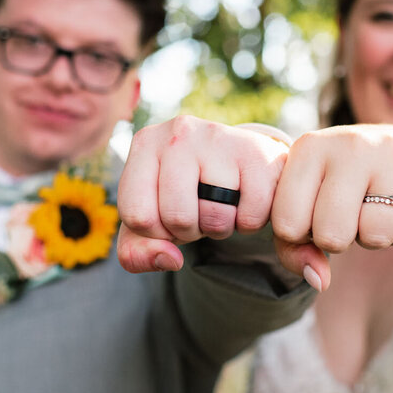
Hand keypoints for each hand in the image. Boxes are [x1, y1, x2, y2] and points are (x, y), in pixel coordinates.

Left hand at [116, 115, 293, 273]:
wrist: (242, 159)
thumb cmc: (187, 191)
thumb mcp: (151, 219)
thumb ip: (137, 252)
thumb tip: (170, 259)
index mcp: (145, 145)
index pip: (137, 216)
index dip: (156, 232)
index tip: (168, 216)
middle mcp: (178, 133)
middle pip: (177, 217)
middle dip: (191, 231)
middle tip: (200, 210)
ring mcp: (218, 137)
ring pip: (215, 218)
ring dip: (221, 228)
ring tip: (222, 203)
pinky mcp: (255, 151)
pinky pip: (250, 217)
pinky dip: (249, 222)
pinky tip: (245, 199)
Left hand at [271, 124, 392, 257]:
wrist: (392, 152)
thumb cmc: (334, 189)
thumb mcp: (302, 207)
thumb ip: (293, 249)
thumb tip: (319, 281)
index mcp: (308, 148)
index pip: (287, 224)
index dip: (299, 236)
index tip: (309, 217)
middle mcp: (348, 144)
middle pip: (331, 234)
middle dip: (337, 240)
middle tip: (344, 218)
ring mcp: (391, 154)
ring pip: (376, 235)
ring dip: (372, 239)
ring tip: (370, 212)